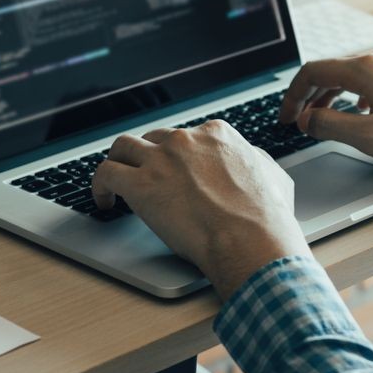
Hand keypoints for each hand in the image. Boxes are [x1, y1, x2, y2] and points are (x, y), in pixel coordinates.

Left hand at [91, 121, 309, 299]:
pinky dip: (99, 185)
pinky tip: (104, 200)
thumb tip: (250, 160)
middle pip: (154, 139)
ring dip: (119, 161)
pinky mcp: (139, 184)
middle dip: (149, 157)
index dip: (179, 156)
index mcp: (217, 135)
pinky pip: (106, 173)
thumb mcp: (272, 175)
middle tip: (147, 177)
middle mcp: (186, 140)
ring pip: (123, 147)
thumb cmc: (266, 215)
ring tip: (115, 182)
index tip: (176, 172)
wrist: (250, 237)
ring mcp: (160, 159)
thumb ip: (254, 161)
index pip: (188, 136)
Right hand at [279, 48, 372, 167]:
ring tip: (328, 117)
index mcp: (366, 69)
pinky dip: (359, 93)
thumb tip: (307, 120)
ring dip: (335, 94)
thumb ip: (331, 127)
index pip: (313, 71)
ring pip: (356, 73)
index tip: (288, 117)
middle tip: (302, 120)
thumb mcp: (372, 138)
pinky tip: (366, 111)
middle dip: (312, 96)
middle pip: (334, 70)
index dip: (293, 96)